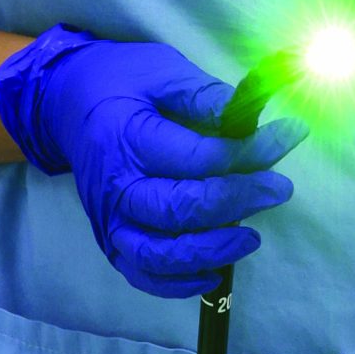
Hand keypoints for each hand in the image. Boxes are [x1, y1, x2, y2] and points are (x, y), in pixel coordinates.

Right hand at [0, 26, 301, 297]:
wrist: (65, 103)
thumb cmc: (121, 82)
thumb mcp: (161, 69)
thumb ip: (205, 95)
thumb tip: (254, 117)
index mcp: (125, 136)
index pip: (195, 157)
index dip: (247, 153)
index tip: (288, 136)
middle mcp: (114, 185)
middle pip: (179, 209)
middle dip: (237, 201)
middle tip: (279, 188)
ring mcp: (109, 219)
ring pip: (159, 254)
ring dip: (210, 251)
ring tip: (251, 237)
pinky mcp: (110, 239)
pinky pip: (142, 275)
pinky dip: (177, 284)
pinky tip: (214, 272)